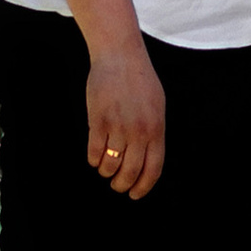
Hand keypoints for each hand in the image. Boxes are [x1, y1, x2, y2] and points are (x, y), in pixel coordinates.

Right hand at [82, 36, 166, 196]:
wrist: (119, 56)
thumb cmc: (139, 80)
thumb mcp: (157, 106)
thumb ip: (153, 133)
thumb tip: (147, 161)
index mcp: (156, 129)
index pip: (153, 169)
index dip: (143, 187)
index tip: (135, 194)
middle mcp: (139, 132)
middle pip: (130, 172)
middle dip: (122, 185)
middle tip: (117, 185)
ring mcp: (118, 127)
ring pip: (109, 165)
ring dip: (106, 171)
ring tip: (105, 168)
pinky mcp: (98, 120)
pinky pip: (94, 152)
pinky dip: (93, 159)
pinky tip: (94, 156)